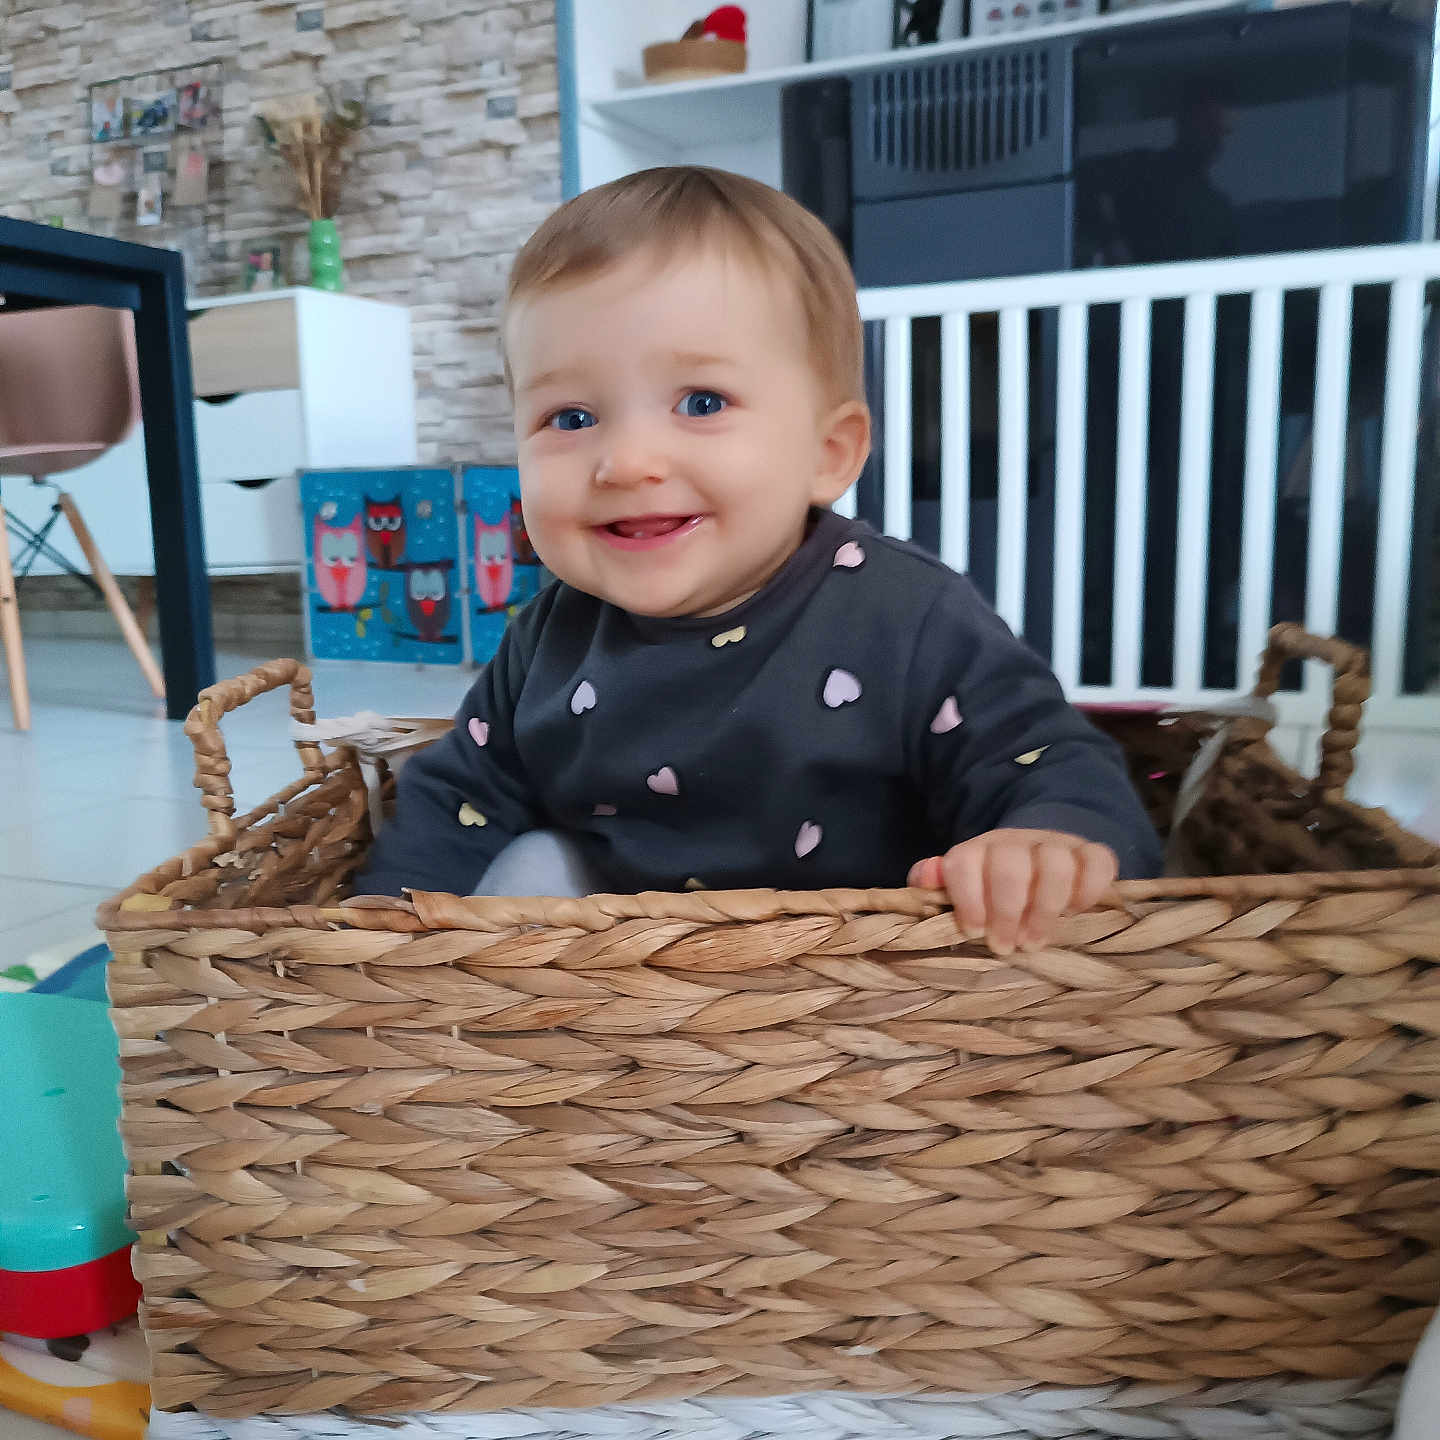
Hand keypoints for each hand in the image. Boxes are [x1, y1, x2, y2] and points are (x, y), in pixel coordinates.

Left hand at [907, 829, 1117, 955]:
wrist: (1039, 856)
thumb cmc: (994, 888)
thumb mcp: (963, 887)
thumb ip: (936, 882)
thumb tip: (924, 877)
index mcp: (978, 849)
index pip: (965, 862)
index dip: (967, 899)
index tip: (973, 931)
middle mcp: (1016, 842)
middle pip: (1009, 864)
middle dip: (1006, 911)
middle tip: (1005, 946)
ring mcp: (1055, 844)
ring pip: (1055, 864)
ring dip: (1044, 909)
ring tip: (1034, 942)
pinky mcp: (1090, 852)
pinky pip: (1097, 862)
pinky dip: (1088, 891)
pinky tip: (1075, 914)